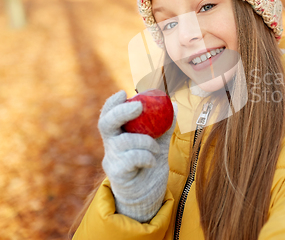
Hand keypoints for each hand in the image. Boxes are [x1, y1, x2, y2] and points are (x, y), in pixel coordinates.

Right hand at [97, 90, 176, 222]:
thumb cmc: (149, 167)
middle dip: (121, 112)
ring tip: (155, 150)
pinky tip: (151, 162)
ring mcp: (112, 160)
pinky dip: (146, 157)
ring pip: (125, 141)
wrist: (147, 196)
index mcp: (118, 135)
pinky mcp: (117, 174)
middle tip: (139, 107)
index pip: (108, 115)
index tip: (124, 93)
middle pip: (106, 124)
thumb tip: (173, 105)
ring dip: (146, 142)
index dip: (112, 103)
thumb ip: (164, 127)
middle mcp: (111, 146)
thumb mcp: (158, 144)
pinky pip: (132, 158)